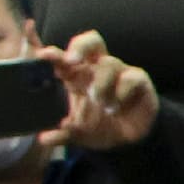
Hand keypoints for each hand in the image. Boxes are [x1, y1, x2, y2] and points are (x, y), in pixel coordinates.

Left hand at [44, 31, 160, 154]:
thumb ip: (61, 134)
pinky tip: (117, 108)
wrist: (130, 141)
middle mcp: (97, 70)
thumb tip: (44, 138)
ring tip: (102, 105)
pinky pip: (131, 77)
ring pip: (109, 63)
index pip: (64, 58)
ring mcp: (119, 73)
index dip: (54, 53)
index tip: (44, 55)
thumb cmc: (101, 127)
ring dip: (102, 85)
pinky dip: (122, 92)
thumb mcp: (77, 134)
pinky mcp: (139, 81)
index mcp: (78, 76)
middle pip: (91, 42)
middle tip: (71, 61)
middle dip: (79, 47)